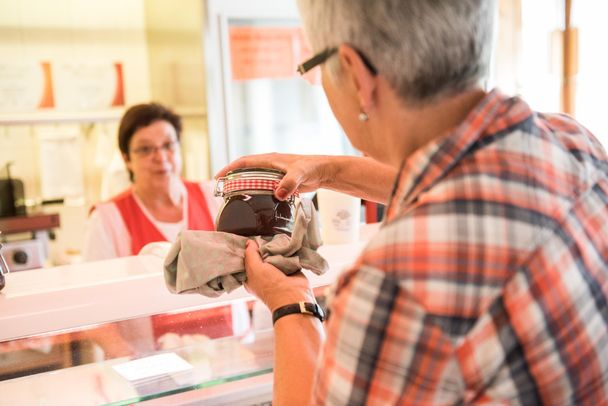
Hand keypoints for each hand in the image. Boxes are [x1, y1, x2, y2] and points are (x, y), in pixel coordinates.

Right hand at [215, 153, 332, 200]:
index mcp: (270, 159)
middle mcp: (270, 165)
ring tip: (233, 197)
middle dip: (233, 178)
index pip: (244, 162)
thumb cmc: (312, 168)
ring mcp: (274, 173)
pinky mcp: (280, 181)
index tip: (218, 177)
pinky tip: (254, 202)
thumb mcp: (299, 174)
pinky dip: (256, 192)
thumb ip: (289, 183)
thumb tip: (277, 194)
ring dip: (243, 185)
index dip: (230, 169)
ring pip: (254, 178)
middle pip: (246, 170)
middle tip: (222, 190)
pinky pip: (263, 186)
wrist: (324, 172)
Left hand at [244, 240, 314, 311]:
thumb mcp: (254, 268)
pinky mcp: (290, 266)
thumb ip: (250, 254)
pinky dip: (286, 249)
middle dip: (263, 245)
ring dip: (276, 246)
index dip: (247, 249)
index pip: (247, 259)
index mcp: (251, 276)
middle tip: (265, 238)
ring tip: (277, 240)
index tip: (249, 238)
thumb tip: (249, 242)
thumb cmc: (270, 286)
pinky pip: (286, 254)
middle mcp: (264, 272)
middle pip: (261, 253)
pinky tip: (285, 244)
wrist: (293, 296)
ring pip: (274, 252)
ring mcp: (277, 269)